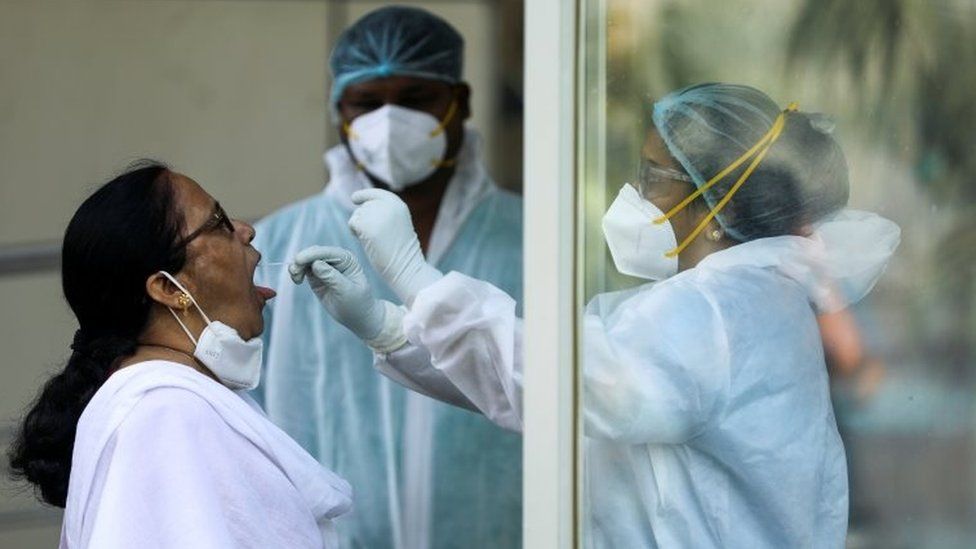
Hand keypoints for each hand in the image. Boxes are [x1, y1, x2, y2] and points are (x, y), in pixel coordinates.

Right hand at [289, 246, 384, 340]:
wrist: (357, 317)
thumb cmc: (356, 303)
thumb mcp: (346, 291)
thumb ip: (331, 277)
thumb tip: (316, 263)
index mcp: (347, 259)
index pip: (327, 252)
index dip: (312, 254)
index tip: (299, 260)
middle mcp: (336, 260)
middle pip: (314, 253)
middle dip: (302, 260)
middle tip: (294, 272)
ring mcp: (325, 268)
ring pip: (306, 260)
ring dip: (297, 266)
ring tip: (295, 278)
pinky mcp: (316, 277)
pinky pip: (303, 270)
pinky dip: (297, 272)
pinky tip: (296, 279)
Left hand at [349, 189, 442, 305]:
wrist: (405, 267)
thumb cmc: (401, 251)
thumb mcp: (398, 224)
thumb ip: (384, 213)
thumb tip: (361, 205)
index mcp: (399, 205)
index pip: (377, 194)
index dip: (364, 195)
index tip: (354, 198)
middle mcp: (388, 206)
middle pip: (365, 206)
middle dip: (364, 220)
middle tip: (376, 237)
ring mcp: (378, 215)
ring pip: (357, 215)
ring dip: (360, 227)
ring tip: (374, 240)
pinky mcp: (367, 226)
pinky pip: (352, 223)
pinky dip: (354, 232)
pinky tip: (365, 242)